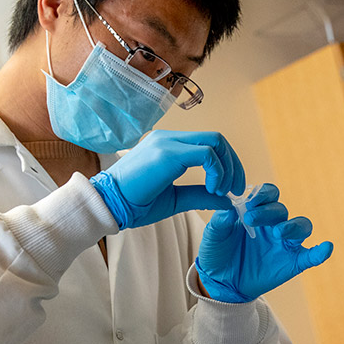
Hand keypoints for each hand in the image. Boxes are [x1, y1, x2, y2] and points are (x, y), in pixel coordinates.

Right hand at [90, 130, 244, 228]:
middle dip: (234, 164)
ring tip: (223, 191)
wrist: (107, 204)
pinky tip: (214, 189)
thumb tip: (226, 200)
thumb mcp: (175, 199)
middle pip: (217, 139)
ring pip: (215, 142)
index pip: (208, 143)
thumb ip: (200, 195)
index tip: (231, 188)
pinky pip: (206, 153)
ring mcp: (168, 142)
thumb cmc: (135, 203)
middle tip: (236, 189)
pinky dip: (217, 171)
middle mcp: (169, 138)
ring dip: (228, 168)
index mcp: (169, 146)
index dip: (227, 164)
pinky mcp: (168, 152)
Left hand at [196, 183, 332, 302]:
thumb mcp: (213, 235)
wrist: (220, 282)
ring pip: (301, 226)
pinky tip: (326, 247)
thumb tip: (229, 208)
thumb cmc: (217, 252)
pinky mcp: (292, 262)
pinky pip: (311, 256)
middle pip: (281, 209)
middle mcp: (272, 224)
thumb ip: (220, 220)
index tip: (249, 200)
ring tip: (278, 232)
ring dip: (292, 226)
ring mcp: (283, 243)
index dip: (262, 194)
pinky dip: (320, 251)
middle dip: (268, 211)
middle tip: (250, 219)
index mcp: (255, 211)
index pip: (267, 194)